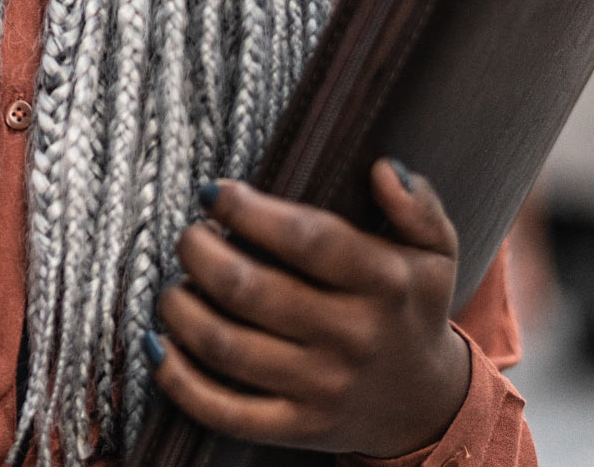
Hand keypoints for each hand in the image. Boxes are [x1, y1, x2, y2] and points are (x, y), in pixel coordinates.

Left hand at [146, 161, 471, 459]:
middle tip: (189, 237)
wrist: (424, 405)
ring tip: (175, 286)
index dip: (248, 210)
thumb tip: (382, 168)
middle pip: (251, 290)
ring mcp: (322, 388)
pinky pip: (224, 411)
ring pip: (227, 347)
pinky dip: (179, 380)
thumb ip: (417, 203)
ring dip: (180, 310)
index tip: (213, 192)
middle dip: (199, 254)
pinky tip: (157, 346)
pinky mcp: (297, 427)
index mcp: (384, 282)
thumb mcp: (436, 251)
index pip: (307, 239)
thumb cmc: (412, 307)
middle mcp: (352, 336)